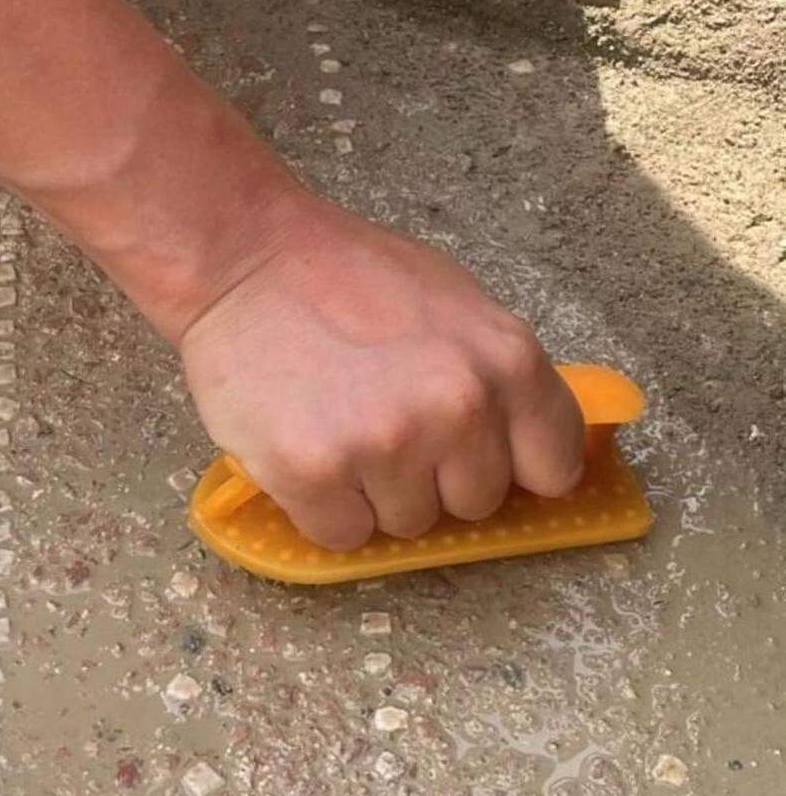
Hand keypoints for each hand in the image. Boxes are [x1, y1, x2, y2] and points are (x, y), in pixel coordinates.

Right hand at [180, 190, 584, 550]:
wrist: (242, 261)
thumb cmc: (347, 276)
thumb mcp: (454, 303)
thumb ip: (498, 374)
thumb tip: (530, 447)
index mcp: (507, 361)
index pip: (554, 466)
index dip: (518, 470)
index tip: (486, 462)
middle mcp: (457, 408)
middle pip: (474, 504)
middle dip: (435, 478)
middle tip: (386, 423)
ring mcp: (386, 445)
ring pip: (406, 524)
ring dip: (374, 493)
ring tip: (338, 425)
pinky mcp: (315, 474)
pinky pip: (342, 534)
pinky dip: (322, 508)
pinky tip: (306, 450)